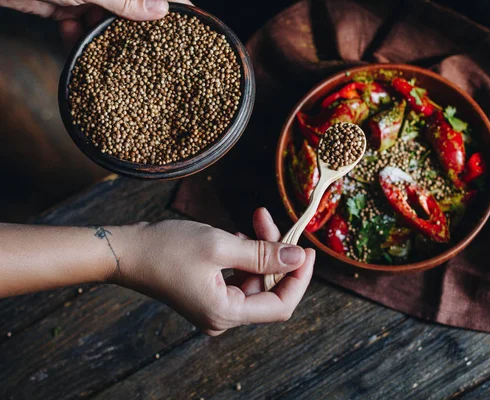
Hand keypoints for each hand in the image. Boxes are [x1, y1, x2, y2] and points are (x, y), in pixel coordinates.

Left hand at [1, 0, 192, 49]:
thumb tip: (161, 9)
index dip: (174, 4)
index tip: (191, 25)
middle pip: (131, 7)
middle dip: (138, 29)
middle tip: (155, 52)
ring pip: (105, 21)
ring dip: (106, 39)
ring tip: (116, 57)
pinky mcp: (61, 5)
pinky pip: (78, 27)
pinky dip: (78, 40)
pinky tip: (79, 48)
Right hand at [118, 208, 314, 335]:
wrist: (126, 250)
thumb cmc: (166, 248)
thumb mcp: (220, 246)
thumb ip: (264, 254)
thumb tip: (298, 258)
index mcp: (226, 313)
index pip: (281, 305)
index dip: (299, 279)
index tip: (308, 250)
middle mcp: (222, 316)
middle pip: (268, 288)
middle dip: (276, 253)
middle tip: (270, 219)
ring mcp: (215, 306)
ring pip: (255, 278)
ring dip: (260, 249)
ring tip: (255, 220)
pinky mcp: (209, 293)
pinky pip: (239, 275)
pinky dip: (245, 254)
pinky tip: (240, 233)